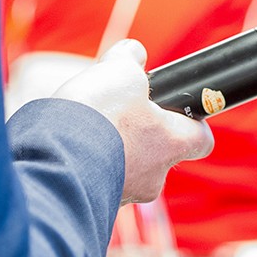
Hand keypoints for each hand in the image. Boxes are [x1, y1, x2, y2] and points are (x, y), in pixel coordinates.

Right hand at [53, 39, 213, 203]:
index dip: (193, 123)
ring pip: (128, 170)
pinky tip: (72, 147)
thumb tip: (133, 53)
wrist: (55, 157)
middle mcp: (154, 176)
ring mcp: (126, 194)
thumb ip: (130, 59)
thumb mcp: (119, 70)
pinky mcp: (95, 203)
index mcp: (172, 143)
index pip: (201, 139)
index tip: (177, 110)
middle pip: (160, 154)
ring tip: (90, 129)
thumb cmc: (99, 114)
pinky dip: (89, 165)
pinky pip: (99, 182)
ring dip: (114, 151)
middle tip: (121, 115)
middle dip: (142, 135)